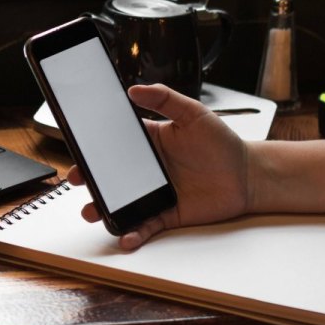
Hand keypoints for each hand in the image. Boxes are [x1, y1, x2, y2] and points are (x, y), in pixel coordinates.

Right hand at [69, 83, 250, 249]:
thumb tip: (134, 89)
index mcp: (148, 142)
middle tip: (77, 179)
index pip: (114, 143)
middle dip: (89, 179)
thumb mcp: (193, 113)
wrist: (248, 176)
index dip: (94, 147)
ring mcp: (155, 193)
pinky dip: (133, 233)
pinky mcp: (167, 215)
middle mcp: (147, 169)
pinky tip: (125, 236)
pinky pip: (144, 225)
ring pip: (121, 203)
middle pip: (110, 175)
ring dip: (103, 209)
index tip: (78, 147)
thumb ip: (165, 100)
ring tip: (92, 212)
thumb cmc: (222, 143)